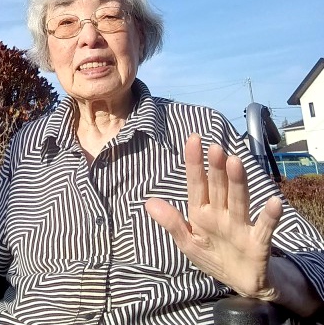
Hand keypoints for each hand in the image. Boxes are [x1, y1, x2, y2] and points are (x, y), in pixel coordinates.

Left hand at [145, 133, 282, 299]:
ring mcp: (240, 226)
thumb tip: (148, 202)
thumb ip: (172, 222)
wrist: (240, 282)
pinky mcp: (258, 242)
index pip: (196, 184)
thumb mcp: (187, 242)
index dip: (194, 163)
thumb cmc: (213, 256)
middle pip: (218, 187)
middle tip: (214, 148)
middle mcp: (222, 213)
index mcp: (202, 212)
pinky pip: (264, 228)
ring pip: (238, 200)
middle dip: (215, 168)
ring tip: (235, 162)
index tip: (193, 140)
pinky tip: (274, 202)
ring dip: (237, 182)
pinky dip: (269, 216)